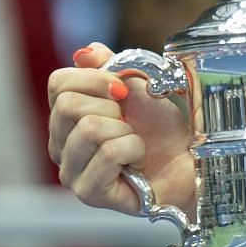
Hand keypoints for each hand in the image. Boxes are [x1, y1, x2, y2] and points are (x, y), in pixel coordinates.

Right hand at [46, 41, 194, 214]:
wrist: (187, 159)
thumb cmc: (159, 127)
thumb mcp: (135, 85)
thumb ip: (108, 65)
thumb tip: (83, 53)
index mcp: (64, 117)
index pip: (58, 84)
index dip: (95, 78)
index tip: (122, 89)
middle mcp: (59, 145)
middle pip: (68, 105)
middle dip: (111, 106)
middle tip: (129, 121)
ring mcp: (71, 172)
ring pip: (89, 129)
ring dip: (125, 130)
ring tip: (134, 142)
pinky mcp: (89, 193)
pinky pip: (109, 153)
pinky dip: (133, 150)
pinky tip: (137, 161)